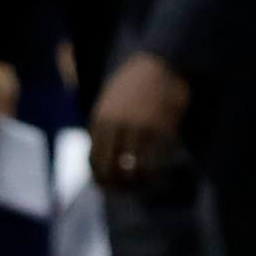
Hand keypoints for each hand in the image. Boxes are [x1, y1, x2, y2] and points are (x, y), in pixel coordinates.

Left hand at [89, 51, 189, 191]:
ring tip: (144, 186)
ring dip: (136, 184)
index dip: (101, 179)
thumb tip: (103, 151)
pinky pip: (152, 162)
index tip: (110, 187)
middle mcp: (115, 126)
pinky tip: (156, 178)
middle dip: (117, 187)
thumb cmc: (136, 81)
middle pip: (110, 169)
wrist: (161, 63)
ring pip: (131, 170)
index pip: (94, 160)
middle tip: (127, 191)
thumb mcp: (110, 101)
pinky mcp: (160, 130)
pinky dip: (152, 176)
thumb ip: (105, 125)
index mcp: (100, 120)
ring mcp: (138, 129)